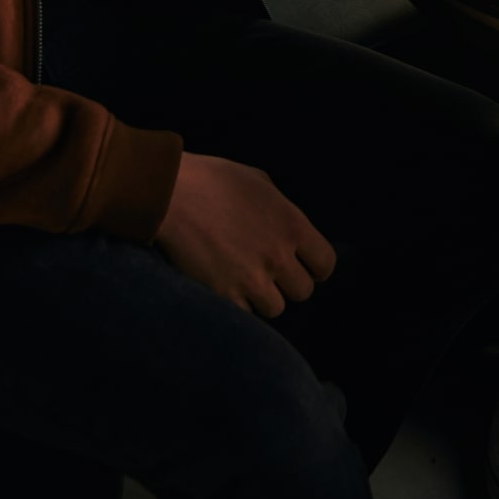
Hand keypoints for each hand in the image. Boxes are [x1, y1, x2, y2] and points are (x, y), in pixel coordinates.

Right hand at [155, 152, 335, 317]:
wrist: (172, 195)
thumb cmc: (215, 180)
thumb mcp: (260, 183)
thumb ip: (281, 210)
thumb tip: (288, 230)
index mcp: (293, 225)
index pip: (326, 264)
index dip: (315, 267)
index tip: (303, 266)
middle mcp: (278, 256)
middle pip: (303, 291)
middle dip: (288, 284)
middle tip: (269, 273)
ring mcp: (252, 279)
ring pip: (275, 308)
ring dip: (262, 298)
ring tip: (243, 280)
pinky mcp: (225, 296)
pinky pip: (245, 317)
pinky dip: (237, 308)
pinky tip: (225, 289)